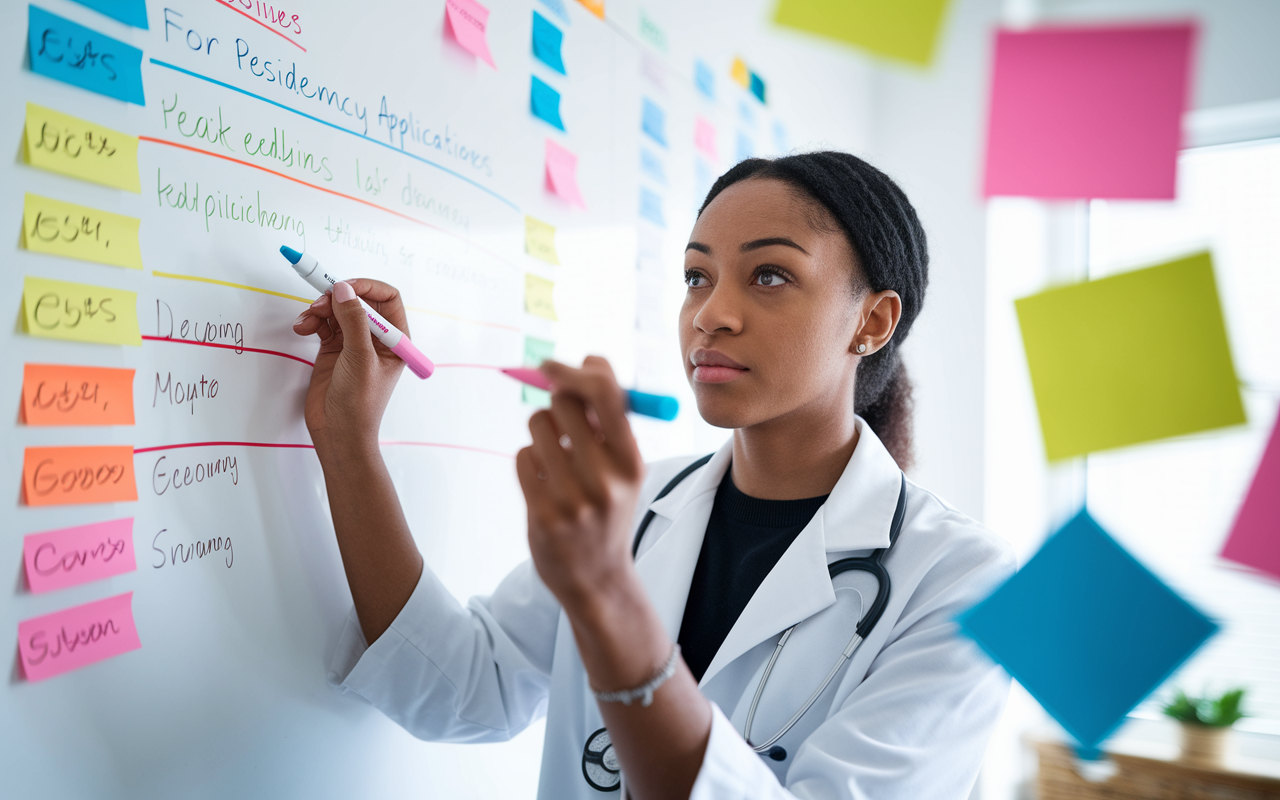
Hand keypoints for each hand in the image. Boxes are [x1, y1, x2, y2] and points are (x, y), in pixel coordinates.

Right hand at [292, 279, 407, 452]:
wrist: (338, 434)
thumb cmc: (359, 404)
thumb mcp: (360, 359)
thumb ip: (354, 321)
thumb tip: (344, 289)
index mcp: (395, 339)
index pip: (387, 298)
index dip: (366, 287)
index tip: (343, 287)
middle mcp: (376, 338)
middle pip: (359, 300)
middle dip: (337, 298)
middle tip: (319, 304)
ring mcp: (353, 343)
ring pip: (338, 310)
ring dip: (320, 309)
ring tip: (307, 320)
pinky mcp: (333, 350)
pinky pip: (323, 324)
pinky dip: (312, 321)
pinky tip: (302, 328)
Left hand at [515, 357, 646, 611]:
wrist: (597, 577)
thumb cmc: (608, 509)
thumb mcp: (623, 469)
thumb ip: (609, 423)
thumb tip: (585, 364)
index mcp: (632, 461)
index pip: (605, 393)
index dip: (576, 370)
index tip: (554, 366)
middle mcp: (606, 479)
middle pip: (563, 402)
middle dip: (556, 404)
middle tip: (562, 427)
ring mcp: (574, 499)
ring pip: (538, 425)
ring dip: (540, 434)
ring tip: (554, 459)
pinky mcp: (544, 514)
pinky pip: (522, 457)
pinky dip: (528, 462)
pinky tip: (543, 484)